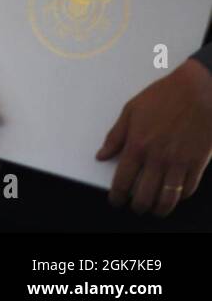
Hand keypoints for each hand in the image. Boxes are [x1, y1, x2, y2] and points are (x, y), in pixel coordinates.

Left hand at [98, 58, 211, 216]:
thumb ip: (115, 136)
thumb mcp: (131, 111)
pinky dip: (180, 196)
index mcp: (137, 145)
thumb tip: (102, 155)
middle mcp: (157, 158)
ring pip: (168, 197)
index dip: (117, 195)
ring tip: (154, 209)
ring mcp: (179, 162)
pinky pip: (188, 188)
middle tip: (134, 207)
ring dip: (159, 208)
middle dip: (137, 206)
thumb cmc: (164, 97)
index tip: (115, 200)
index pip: (123, 180)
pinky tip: (175, 195)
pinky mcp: (197, 163)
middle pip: (144, 194)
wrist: (198, 91)